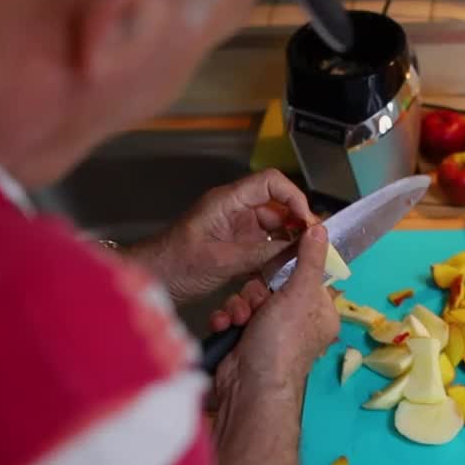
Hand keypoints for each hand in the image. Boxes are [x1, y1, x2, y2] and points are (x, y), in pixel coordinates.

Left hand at [131, 170, 317, 303]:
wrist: (153, 281)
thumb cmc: (175, 265)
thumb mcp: (222, 260)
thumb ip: (261, 252)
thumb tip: (297, 248)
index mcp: (228, 201)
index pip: (271, 183)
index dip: (294, 197)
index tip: (307, 221)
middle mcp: (235, 210)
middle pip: (277, 206)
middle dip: (297, 223)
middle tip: (312, 246)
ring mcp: (236, 228)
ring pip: (274, 227)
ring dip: (288, 242)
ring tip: (301, 261)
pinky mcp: (236, 246)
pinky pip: (264, 245)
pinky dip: (276, 255)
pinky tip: (284, 269)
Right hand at [214, 224, 339, 397]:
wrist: (249, 386)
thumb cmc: (282, 344)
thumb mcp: (300, 294)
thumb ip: (309, 259)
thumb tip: (321, 229)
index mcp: (319, 313)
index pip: (304, 278)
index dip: (286, 271)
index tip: (275, 271)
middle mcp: (297, 323)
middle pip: (270, 285)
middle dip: (255, 292)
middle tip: (257, 305)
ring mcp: (269, 332)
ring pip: (248, 299)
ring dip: (238, 306)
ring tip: (239, 320)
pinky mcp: (244, 340)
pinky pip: (233, 315)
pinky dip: (226, 319)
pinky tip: (226, 327)